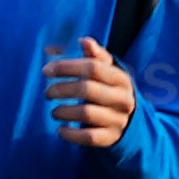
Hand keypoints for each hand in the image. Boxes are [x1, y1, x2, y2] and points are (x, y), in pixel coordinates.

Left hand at [50, 39, 141, 153]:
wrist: (132, 123)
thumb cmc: (110, 91)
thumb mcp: (108, 73)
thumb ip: (94, 57)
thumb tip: (84, 40)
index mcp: (121, 79)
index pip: (93, 67)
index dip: (66, 66)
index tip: (46, 70)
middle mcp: (123, 99)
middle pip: (87, 89)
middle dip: (60, 89)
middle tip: (47, 92)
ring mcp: (119, 120)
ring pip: (86, 113)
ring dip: (63, 111)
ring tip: (54, 111)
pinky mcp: (111, 138)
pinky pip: (88, 137)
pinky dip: (70, 134)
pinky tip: (61, 129)